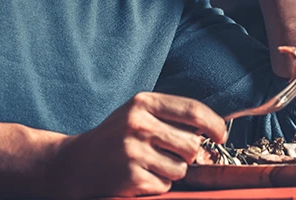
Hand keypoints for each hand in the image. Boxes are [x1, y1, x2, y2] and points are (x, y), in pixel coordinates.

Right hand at [46, 92, 226, 198]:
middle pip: (192, 144)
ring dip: (172, 170)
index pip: (192, 110)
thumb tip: (214, 131)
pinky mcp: (132, 177)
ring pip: (182, 168)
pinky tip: (139, 175)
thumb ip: (171, 117)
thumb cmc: (114, 138)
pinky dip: (158, 184)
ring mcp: (134, 151)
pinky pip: (166, 184)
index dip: (214, 124)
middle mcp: (138, 124)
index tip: (221, 135)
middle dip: (188, 153)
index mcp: (142, 103)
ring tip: (149, 164)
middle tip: (168, 153)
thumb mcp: (137, 115)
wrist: (75, 164)